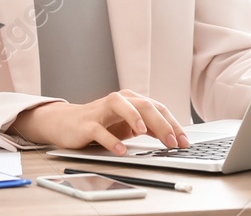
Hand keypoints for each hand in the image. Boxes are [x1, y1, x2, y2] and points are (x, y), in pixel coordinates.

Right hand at [11, 90, 189, 154]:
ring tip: (144, 132)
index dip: (172, 124)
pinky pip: (100, 130)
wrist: (66, 123)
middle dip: (160, 123)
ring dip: (135, 118)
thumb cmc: (101, 123)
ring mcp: (102, 111)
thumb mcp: (128, 124)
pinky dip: (111, 140)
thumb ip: (148, 127)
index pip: (157, 107)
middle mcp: (118, 101)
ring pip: (121, 106)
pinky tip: (121, 150)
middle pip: (143, 105)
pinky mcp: (87, 124)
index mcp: (131, 100)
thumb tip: (173, 136)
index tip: (183, 141)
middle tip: (171, 141)